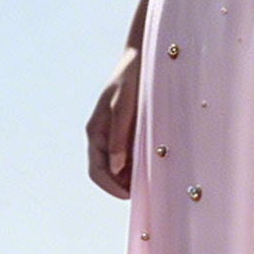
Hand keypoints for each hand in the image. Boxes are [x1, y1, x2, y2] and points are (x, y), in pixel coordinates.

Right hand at [86, 47, 141, 197]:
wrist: (144, 57)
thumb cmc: (132, 77)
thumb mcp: (125, 104)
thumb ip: (120, 135)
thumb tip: (117, 167)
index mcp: (95, 132)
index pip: (97, 172)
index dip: (112, 188)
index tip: (132, 196)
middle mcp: (103, 137)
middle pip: (108, 174)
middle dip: (124, 186)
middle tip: (149, 191)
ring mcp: (116, 136)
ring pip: (121, 168)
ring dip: (134, 177)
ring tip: (155, 179)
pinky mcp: (130, 132)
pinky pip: (132, 157)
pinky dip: (141, 165)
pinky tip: (157, 165)